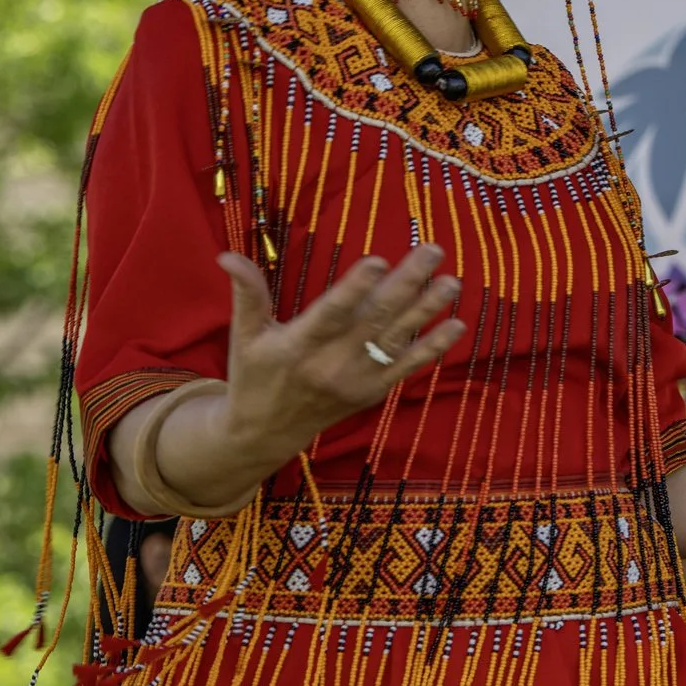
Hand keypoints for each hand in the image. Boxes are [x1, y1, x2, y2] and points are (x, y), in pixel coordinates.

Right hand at [220, 244, 465, 453]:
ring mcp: (356, 381)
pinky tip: (457, 324)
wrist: (265, 434)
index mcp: (298, 347)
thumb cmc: (254, 376)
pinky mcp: (372, 392)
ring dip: (428, 311)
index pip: (330, 315)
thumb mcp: (244, 336)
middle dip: (407, 284)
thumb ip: (246, 294)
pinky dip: (433, 348)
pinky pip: (407, 367)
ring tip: (453, 282)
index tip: (378, 261)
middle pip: (374, 320)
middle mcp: (331, 365)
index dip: (354, 289)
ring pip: (397, 341)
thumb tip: (227, 256)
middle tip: (434, 250)